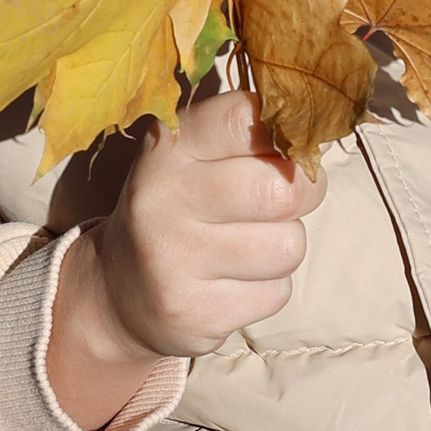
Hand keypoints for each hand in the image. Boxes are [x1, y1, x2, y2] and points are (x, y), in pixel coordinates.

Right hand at [44, 90, 320, 430]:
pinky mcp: (193, 312)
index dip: (286, 135)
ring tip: (246, 247)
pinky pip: (276, 294)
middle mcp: (162, 196)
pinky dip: (266, 290)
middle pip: (283, 190)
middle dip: (301, 197)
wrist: (116, 294)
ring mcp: (172, 258)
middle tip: (280, 204)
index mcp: (168, 145)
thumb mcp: (195, 159)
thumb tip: (314, 139)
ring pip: (288, 247)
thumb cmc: (180, 210)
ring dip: (282, 248)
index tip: (281, 151)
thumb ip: (248, 138)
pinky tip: (230, 283)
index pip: (246, 117)